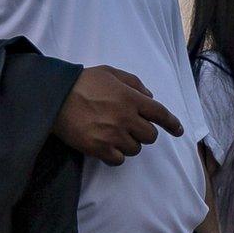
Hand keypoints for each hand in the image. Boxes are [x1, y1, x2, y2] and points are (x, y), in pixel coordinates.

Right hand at [53, 66, 183, 165]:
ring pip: (135, 149)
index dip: (172, 123)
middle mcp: (125, 118)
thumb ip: (133, 83)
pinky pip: (119, 160)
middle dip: (143, 132)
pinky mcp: (99, 149)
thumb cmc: (83, 82)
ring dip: (128, 143)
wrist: (55, 98)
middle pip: (150, 136)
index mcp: (130, 98)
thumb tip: (150, 97)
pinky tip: (106, 146)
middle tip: (130, 127)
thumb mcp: (110, 72)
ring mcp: (113, 135)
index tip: (179, 131)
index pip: (160, 113)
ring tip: (113, 134)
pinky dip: (116, 155)